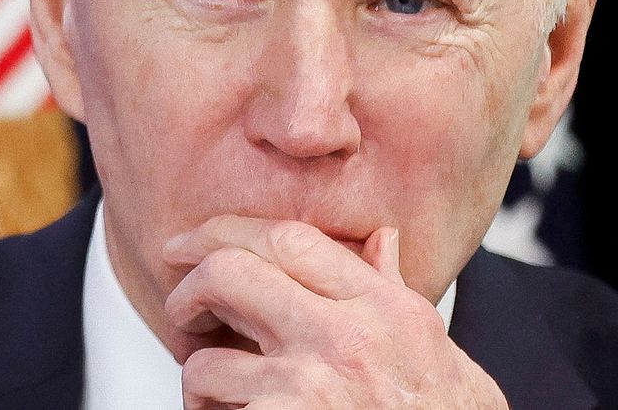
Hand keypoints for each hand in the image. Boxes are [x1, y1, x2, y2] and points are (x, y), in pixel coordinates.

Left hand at [163, 216, 507, 408]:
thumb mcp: (439, 354)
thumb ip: (397, 290)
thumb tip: (382, 239)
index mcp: (386, 311)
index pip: (290, 239)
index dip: (228, 230)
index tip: (194, 241)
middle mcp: (346, 340)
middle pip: (230, 273)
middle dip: (189, 286)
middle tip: (182, 307)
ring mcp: (309, 389)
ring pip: (206, 359)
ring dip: (201, 380)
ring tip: (220, 396)